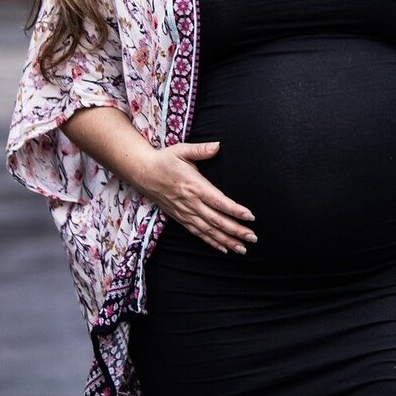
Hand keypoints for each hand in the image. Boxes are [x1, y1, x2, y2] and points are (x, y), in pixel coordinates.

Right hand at [138, 141, 256, 254]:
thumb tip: (218, 145)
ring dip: (226, 240)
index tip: (250, 217)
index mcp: (194, 186)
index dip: (234, 210)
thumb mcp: (182, 150)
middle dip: (235, 230)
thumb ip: (201, 150)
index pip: (218, 201)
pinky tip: (224, 248)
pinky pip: (198, 233)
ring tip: (242, 249)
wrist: (142, 173)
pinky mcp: (180, 218)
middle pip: (216, 220)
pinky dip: (211, 242)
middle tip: (253, 238)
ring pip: (208, 231)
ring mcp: (185, 213)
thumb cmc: (165, 160)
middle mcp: (191, 203)